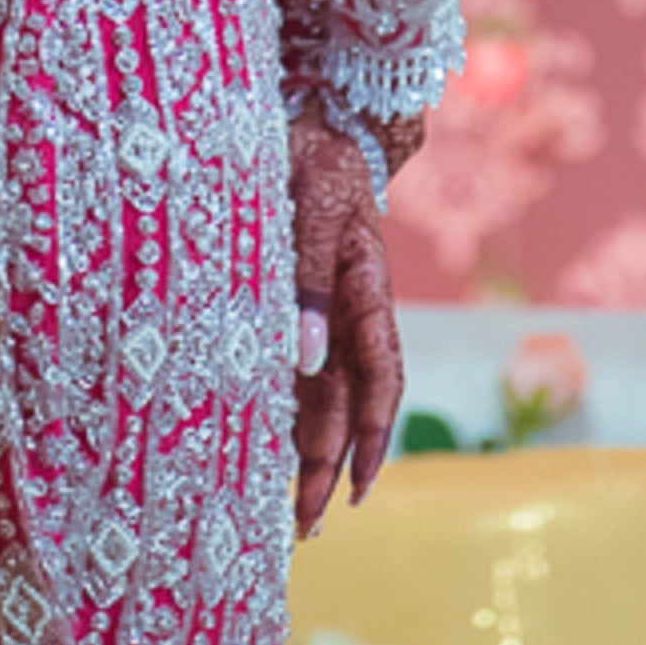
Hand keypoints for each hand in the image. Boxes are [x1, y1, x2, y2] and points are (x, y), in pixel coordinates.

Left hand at [287, 109, 404, 538]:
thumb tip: (304, 360)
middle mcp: (349, 310)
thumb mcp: (308, 206)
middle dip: (328, 468)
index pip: (380, 378)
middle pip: (347, 404)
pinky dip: (283, 415)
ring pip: (321, 397)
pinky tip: (264, 450)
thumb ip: (305, 278)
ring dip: (307, 453)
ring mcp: (321, 310)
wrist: (307, 115)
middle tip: (303, 529)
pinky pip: (294, 371)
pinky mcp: (292, 303)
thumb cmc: (311, 152)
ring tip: (286, 512)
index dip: (372, 438)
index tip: (358, 490)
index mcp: (367, 288)